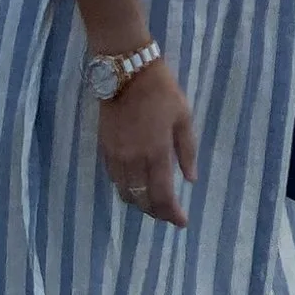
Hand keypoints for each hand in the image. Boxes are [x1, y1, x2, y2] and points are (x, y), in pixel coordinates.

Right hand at [98, 58, 196, 226]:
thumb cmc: (161, 91)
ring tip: (153, 203)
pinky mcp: (104, 148)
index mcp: (156, 152)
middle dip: (156, 212)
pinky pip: (114, 179)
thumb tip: (190, 179)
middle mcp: (134, 159)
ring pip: (125, 193)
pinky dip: (126, 188)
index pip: (163, 195)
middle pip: (142, 200)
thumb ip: (187, 150)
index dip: (172, 214)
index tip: (182, 222)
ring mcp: (116, 155)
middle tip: (168, 214)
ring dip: (140, 203)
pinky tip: (136, 185)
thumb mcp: (183, 117)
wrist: (126, 71)